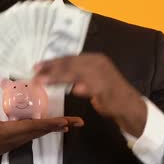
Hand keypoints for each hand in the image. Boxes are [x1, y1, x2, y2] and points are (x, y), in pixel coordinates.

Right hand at [0, 104, 83, 163]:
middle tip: (78, 121)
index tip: (67, 121)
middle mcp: (19, 136)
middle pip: (44, 130)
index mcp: (12, 131)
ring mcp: (18, 139)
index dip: (53, 123)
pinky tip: (50, 125)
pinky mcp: (15, 139)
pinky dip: (45, 128)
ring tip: (70, 122)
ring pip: (41, 132)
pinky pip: (35, 132)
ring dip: (56, 127)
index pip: (37, 126)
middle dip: (61, 125)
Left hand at [32, 53, 146, 136]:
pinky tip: (75, 90)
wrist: (128, 105)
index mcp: (93, 59)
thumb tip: (55, 72)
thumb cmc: (107, 92)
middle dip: (51, 69)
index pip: (69, 58)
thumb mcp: (91, 78)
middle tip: (35, 75)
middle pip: (70, 64)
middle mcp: (98, 63)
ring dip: (58, 78)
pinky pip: (92, 87)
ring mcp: (103, 75)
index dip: (52, 62)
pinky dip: (83, 88)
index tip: (37, 67)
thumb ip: (77, 74)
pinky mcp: (107, 89)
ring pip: (76, 74)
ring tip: (43, 82)